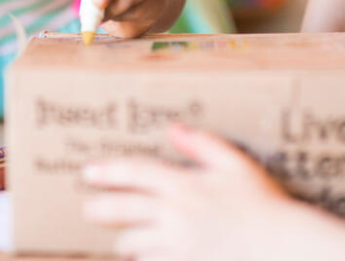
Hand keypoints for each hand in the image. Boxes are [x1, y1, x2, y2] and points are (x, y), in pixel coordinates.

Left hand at [80, 124, 316, 260]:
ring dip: (125, 242)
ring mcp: (181, 246)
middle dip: (101, 209)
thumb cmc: (263, 205)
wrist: (288, 250)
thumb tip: (173, 127)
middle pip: (125, 209)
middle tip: (88, 209)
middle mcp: (176, 215)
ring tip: (120, 241)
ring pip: (136, 243)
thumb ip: (203, 144)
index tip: (87, 173)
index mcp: (183, 185)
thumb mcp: (235, 165)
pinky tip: (145, 260)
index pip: (134, 172)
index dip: (108, 171)